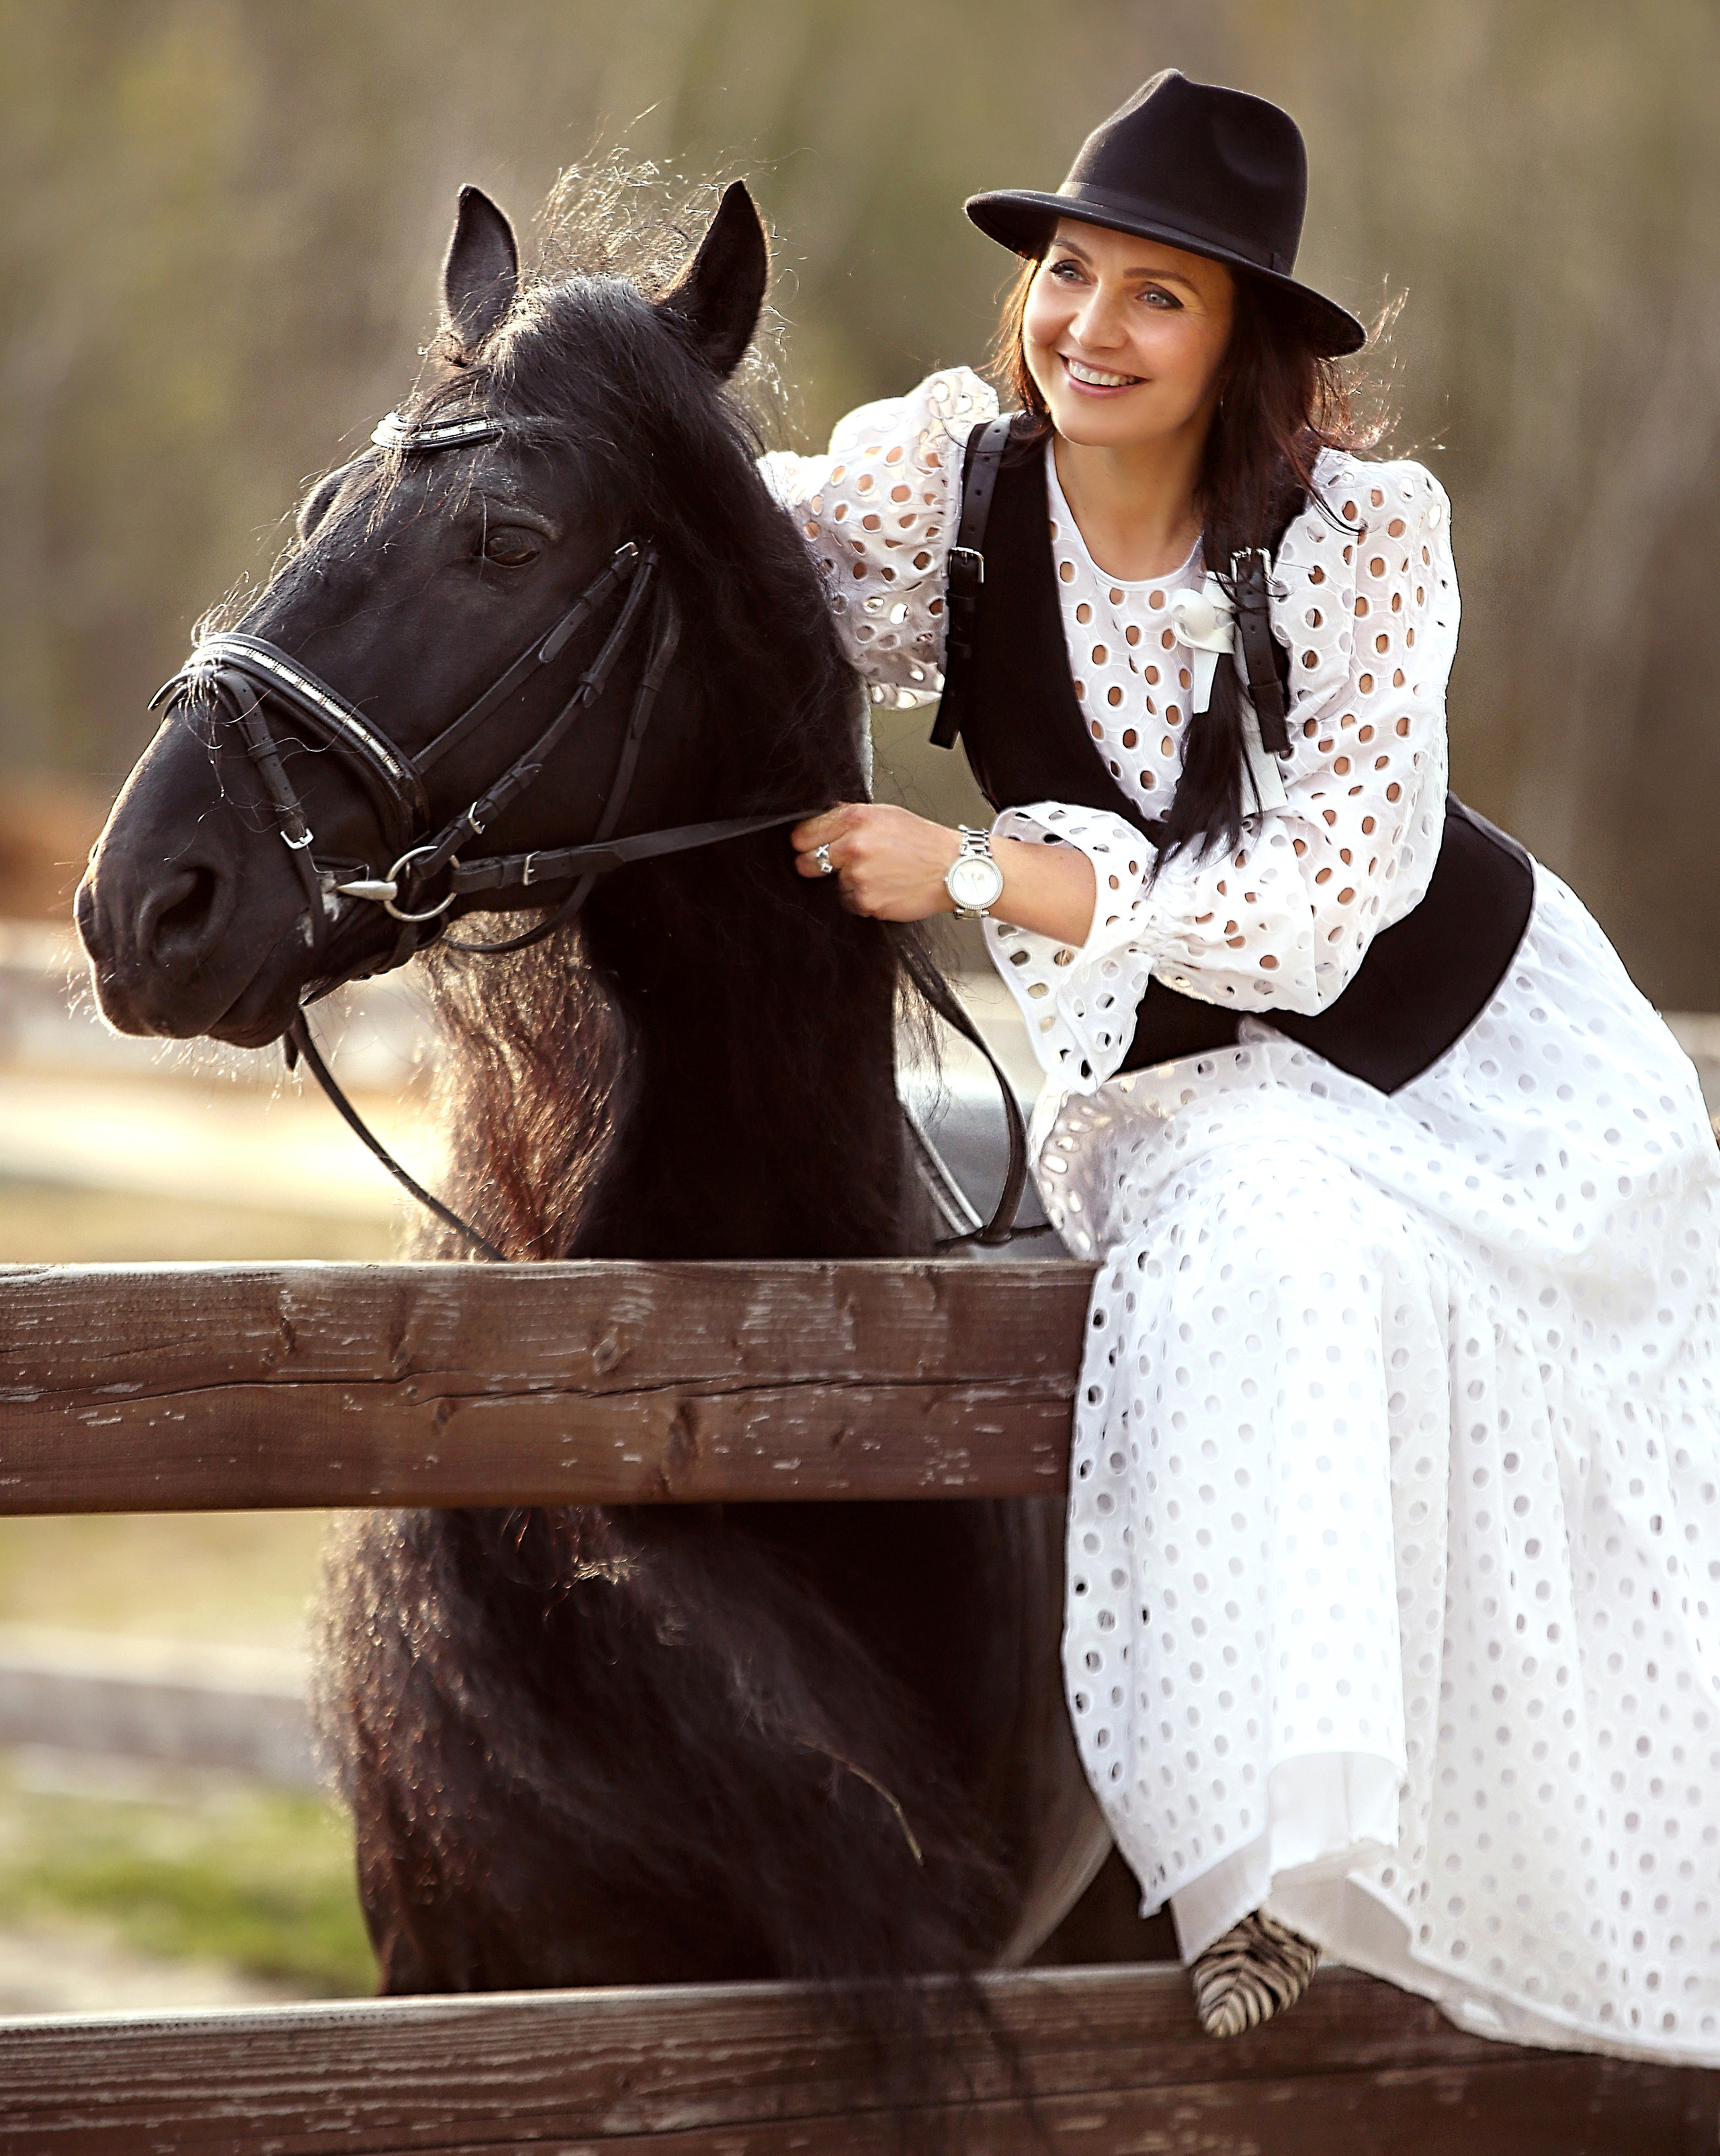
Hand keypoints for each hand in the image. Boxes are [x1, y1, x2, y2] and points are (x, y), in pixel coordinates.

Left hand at [791, 803, 960, 919]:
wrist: (954, 869)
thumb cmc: (925, 841)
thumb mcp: (888, 814)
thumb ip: (852, 816)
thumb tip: (825, 817)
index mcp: (856, 819)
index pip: (805, 832)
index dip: (804, 841)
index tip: (806, 846)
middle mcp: (853, 846)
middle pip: (808, 861)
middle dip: (816, 864)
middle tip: (835, 865)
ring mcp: (858, 876)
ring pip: (834, 884)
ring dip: (848, 883)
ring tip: (879, 875)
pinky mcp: (866, 901)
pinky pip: (851, 903)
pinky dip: (864, 898)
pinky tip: (885, 888)